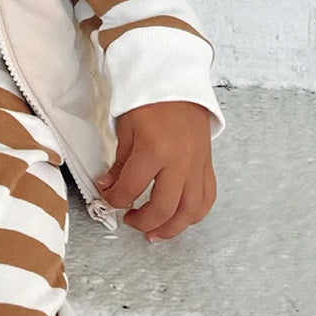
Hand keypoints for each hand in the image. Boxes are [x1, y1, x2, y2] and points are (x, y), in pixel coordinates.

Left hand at [93, 100, 215, 242]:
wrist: (176, 81)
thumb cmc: (148, 101)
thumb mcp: (126, 130)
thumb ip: (120, 164)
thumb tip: (108, 188)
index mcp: (155, 150)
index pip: (132, 189)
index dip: (115, 200)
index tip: (108, 198)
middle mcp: (180, 162)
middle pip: (164, 208)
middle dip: (144, 222)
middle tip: (130, 222)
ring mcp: (197, 165)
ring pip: (191, 211)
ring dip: (172, 228)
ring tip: (155, 234)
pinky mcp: (208, 165)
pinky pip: (207, 198)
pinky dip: (194, 214)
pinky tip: (180, 218)